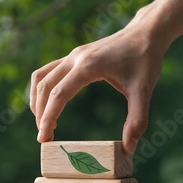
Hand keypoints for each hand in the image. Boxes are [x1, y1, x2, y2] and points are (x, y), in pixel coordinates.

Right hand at [30, 24, 167, 153]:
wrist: (146, 33)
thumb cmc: (145, 59)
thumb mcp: (144, 90)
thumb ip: (137, 120)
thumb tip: (130, 148)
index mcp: (88, 66)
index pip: (58, 95)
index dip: (48, 118)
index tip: (44, 138)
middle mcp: (74, 58)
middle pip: (44, 87)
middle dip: (40, 114)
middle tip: (45, 138)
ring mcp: (71, 56)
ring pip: (40, 78)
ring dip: (37, 100)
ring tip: (43, 122)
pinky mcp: (73, 57)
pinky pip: (47, 72)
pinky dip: (42, 90)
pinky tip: (49, 104)